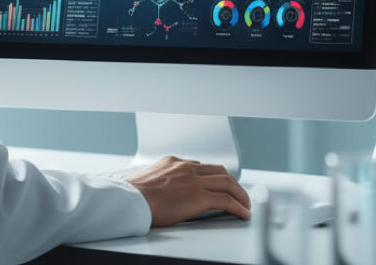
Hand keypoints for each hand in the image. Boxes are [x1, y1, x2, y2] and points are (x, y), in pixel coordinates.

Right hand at [124, 156, 250, 226]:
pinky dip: (238, 207)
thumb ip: (161, 181)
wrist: (130, 200)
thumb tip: (163, 193)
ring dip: (240, 194)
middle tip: (237, 193)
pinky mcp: (199, 197)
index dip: (212, 177)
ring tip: (245, 204)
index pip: (200, 166)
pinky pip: (227, 200)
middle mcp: (185, 167)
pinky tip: (243, 214)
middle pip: (219, 170)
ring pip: (227, 183)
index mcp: (172, 162)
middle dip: (231, 182)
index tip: (216, 184)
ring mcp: (194, 181)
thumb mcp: (147, 180)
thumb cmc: (131, 195)